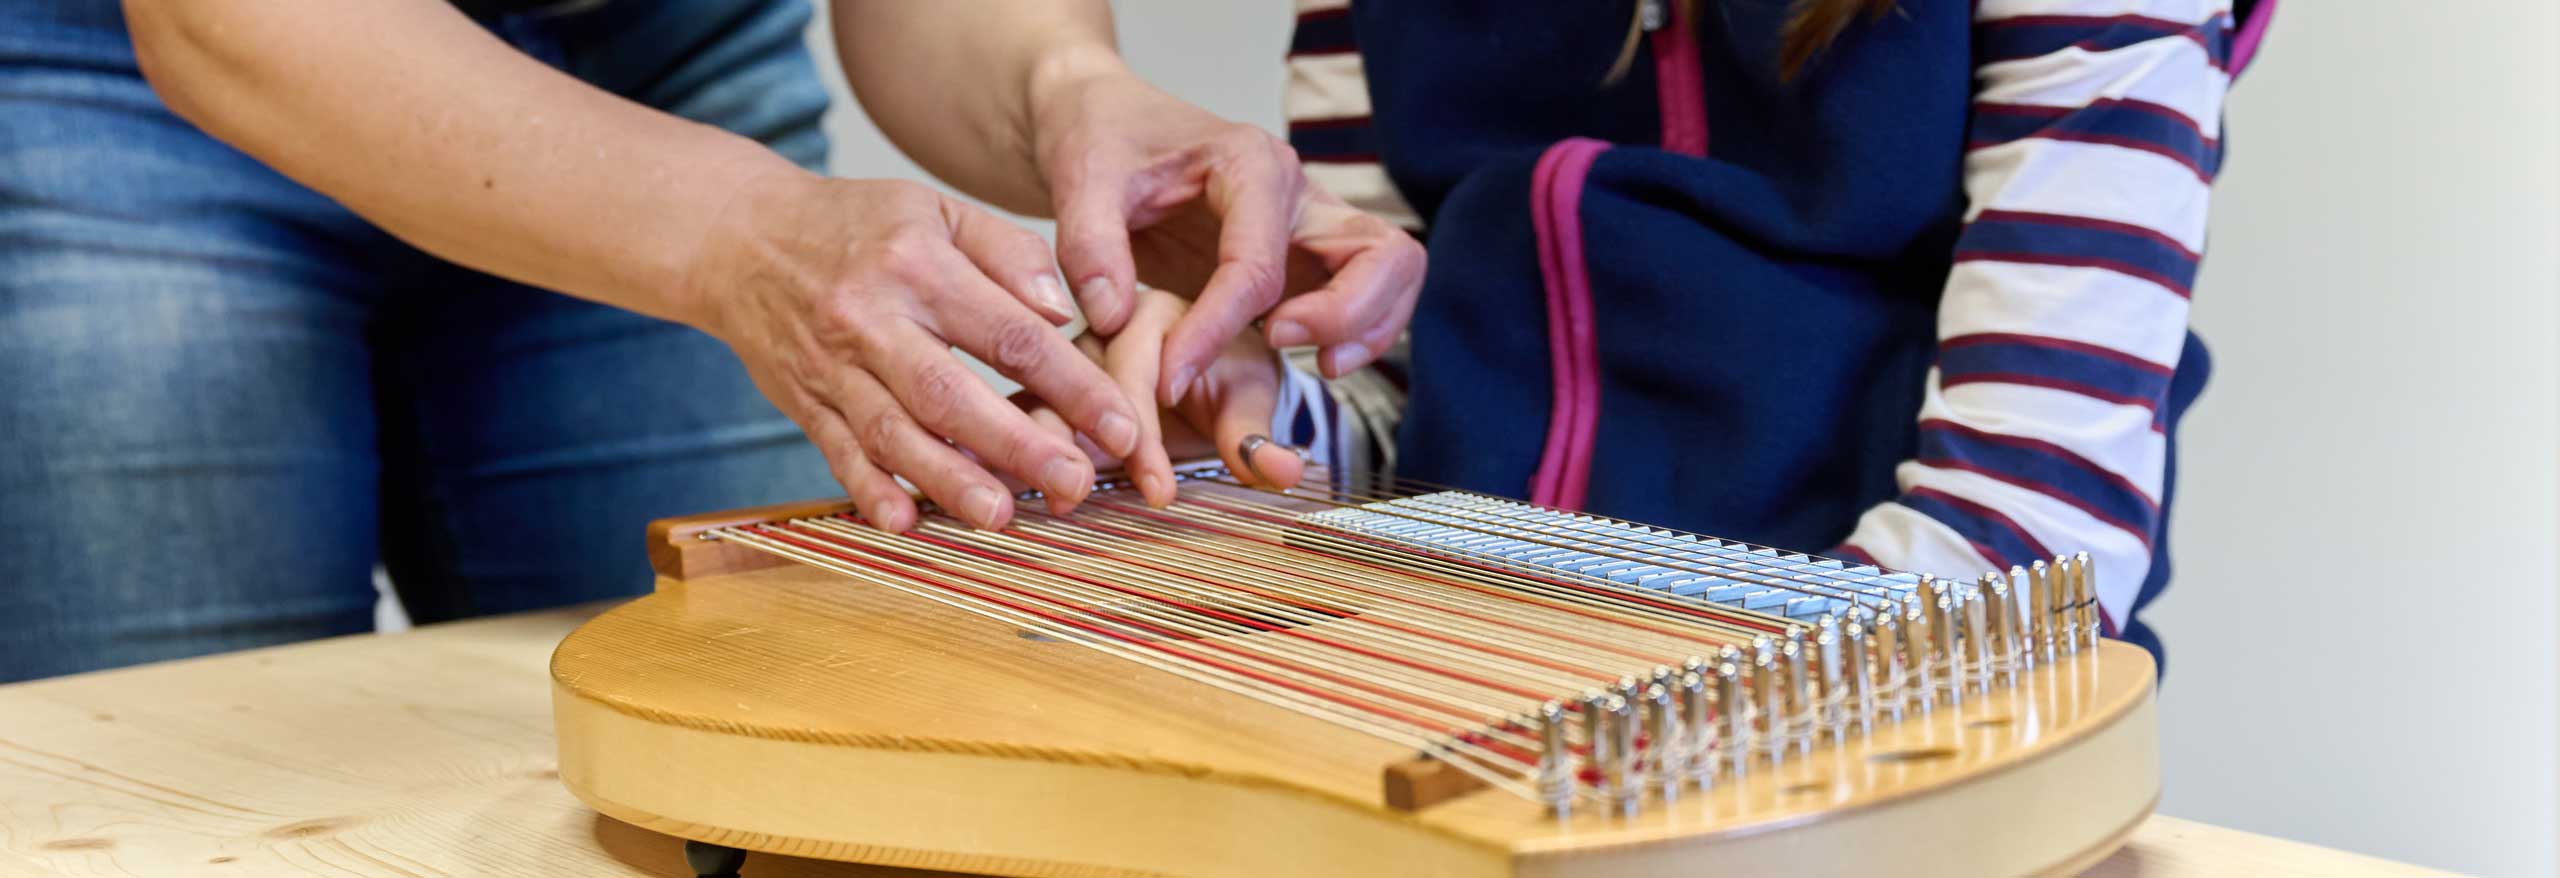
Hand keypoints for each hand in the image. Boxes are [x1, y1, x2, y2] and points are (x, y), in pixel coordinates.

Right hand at [678, 171, 1140, 531]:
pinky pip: (838, 454)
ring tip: (1002, 516)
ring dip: (949, 480)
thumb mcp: (936, 207)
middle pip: (952, 393)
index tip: (1122, 426)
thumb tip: (1065, 313)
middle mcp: (872, 320)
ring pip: (895, 433)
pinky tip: (907, 525)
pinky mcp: (803, 403)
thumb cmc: (857, 224)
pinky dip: (870, 492)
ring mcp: (833, 367)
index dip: (1072, 384)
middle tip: (1076, 485)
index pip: (1009, 334)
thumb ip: (1009, 253)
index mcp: (918, 265)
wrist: (739, 238)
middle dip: (1018, 445)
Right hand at [1019, 288, 1304, 508]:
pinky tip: (989, 490)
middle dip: (1072, 441)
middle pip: (1071, 380)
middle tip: (1079, 496)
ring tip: (1035, 501)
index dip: (1145, 434)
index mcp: (1148, 314)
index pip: (1137, 371)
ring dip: (1027, 450)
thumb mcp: (1247, 396)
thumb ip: (1254, 435)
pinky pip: (1011, 418)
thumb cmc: (1226, 374)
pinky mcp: (1038, 393)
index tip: (1160, 490)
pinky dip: (998, 453)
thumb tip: (1281, 471)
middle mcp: (1094, 330)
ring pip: (1031, 399)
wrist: (1203, 373)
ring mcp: (1058, 363)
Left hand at [1025, 52, 1423, 404]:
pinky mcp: (1308, 252)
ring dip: (1370, 325)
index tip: (1170, 379)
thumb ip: (1090, 246)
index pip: (1257, 267)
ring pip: (1392, 271)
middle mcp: (1298, 190)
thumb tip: (1112, 318)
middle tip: (1280, 348)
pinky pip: (1367, 290)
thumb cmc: (1099, 139)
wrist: (1106, 119)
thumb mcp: (1079, 180)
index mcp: (1250, 164)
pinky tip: (1310, 359)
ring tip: (1320, 367)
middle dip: (1345, 316)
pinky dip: (1358, 329)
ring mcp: (1311, 221)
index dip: (1217, 331)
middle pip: (1379, 255)